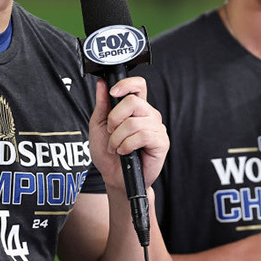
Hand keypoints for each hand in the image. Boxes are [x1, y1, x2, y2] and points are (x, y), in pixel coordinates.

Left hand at [88, 76, 168, 191]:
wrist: (114, 178)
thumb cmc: (108, 153)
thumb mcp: (99, 125)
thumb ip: (102, 104)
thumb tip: (101, 83)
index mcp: (135, 109)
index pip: (138, 85)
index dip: (126, 84)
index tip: (112, 93)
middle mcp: (148, 115)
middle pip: (133, 101)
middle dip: (115, 118)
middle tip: (110, 132)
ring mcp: (156, 128)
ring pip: (134, 122)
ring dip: (118, 137)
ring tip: (115, 146)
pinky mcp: (161, 142)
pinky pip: (143, 136)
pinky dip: (127, 145)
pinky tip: (125, 151)